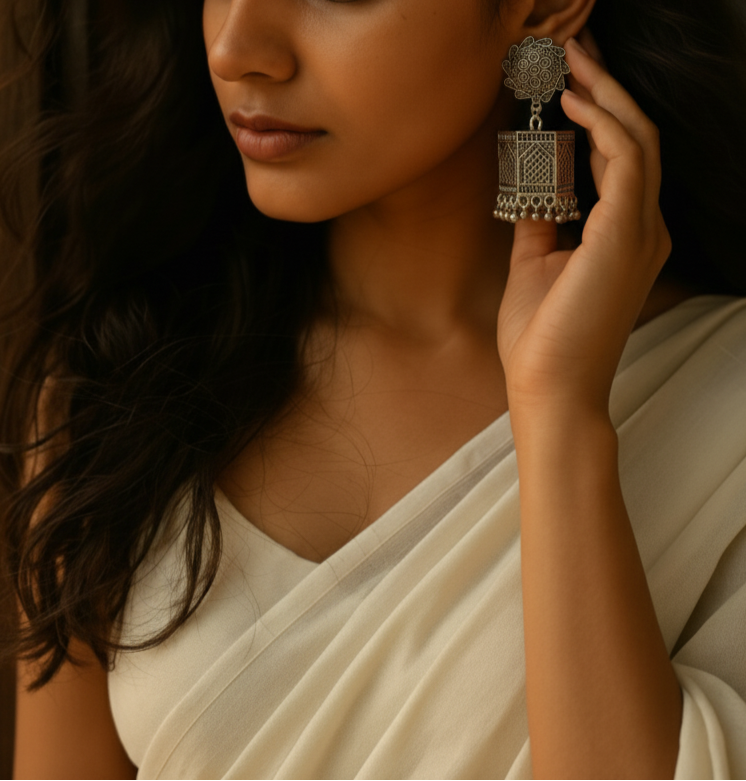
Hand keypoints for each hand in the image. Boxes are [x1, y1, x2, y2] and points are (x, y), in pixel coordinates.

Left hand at [497, 33, 671, 418]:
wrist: (549, 387)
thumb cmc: (542, 337)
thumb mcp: (535, 266)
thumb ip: (540, 223)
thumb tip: (530, 186)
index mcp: (623, 237)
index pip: (619, 158)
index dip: (597, 113)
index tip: (566, 79)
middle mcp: (642, 228)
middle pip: (634, 136)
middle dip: (605, 87)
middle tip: (574, 47)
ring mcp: (640, 230)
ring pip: (636, 137)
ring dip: (604, 91)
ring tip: (570, 58)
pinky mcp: (625, 233)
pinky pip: (626, 157)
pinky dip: (602, 122)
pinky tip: (570, 100)